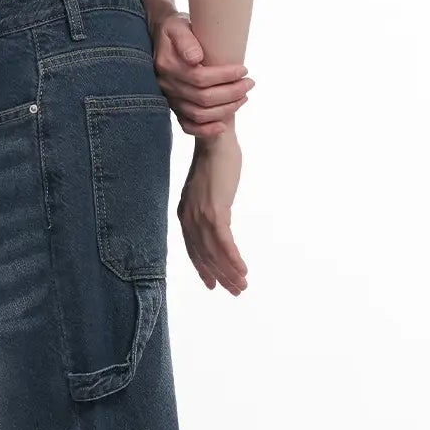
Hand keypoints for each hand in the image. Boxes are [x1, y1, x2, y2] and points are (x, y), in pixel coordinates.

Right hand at [149, 9, 252, 137]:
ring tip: (243, 97)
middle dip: (231, 93)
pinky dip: (205, 130)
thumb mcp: (178, 26)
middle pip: (203, 98)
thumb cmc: (175, 29)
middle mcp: (167, 85)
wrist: (161, 36)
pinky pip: (187, 125)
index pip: (200, 77)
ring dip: (225, 109)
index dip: (225, 76)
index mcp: (168, 66)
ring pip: (198, 114)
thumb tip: (196, 58)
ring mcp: (170, 98)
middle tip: (249, 83)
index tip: (244, 70)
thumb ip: (186, 41)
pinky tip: (222, 125)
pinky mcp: (174, 106)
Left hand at [178, 126, 246, 293]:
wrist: (216, 138)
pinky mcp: (215, 209)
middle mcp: (189, 217)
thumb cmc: (217, 161)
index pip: (193, 249)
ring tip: (243, 285)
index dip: (203, 269)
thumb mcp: (209, 190)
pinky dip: (233, 258)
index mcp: (186, 213)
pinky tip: (243, 269)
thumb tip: (220, 222)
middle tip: (236, 290)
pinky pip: (224, 242)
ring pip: (214, 253)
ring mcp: (201, 214)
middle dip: (220, 276)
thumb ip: (211, 208)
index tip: (213, 285)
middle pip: (204, 256)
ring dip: (229, 272)